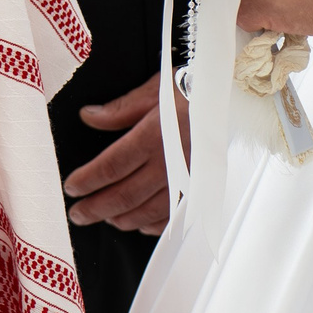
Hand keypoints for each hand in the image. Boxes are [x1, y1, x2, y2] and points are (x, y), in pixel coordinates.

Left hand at [61, 73, 187, 233]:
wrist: (240, 99)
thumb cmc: (197, 88)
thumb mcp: (156, 89)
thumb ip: (121, 108)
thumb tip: (89, 116)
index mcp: (156, 135)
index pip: (112, 165)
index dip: (88, 180)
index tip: (71, 188)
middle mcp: (171, 162)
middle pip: (126, 194)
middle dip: (97, 208)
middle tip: (78, 214)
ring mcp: (188, 179)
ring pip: (148, 210)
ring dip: (122, 218)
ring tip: (105, 218)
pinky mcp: (202, 188)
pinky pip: (175, 216)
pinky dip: (154, 224)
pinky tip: (140, 224)